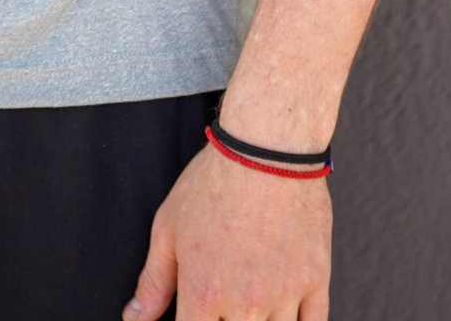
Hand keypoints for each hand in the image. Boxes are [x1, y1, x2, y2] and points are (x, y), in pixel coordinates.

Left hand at [123, 146, 331, 320]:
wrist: (267, 146)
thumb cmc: (213, 181)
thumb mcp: (169, 226)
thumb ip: (154, 281)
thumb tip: (134, 319)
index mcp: (204, 293)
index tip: (193, 314)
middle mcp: (246, 304)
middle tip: (223, 301)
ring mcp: (284, 295)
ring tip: (249, 300)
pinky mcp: (316, 280)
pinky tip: (283, 314)